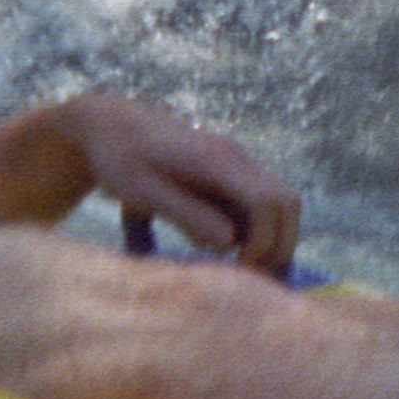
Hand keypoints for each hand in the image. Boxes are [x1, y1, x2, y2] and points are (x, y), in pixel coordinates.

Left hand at [60, 93, 299, 274]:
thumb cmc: (120, 157)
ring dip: (270, 237)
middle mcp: (236, 157)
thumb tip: (230, 241)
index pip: (266, 203)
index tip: (238, 268)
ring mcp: (237, 161)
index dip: (262, 242)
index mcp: (216, 160)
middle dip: (278, 244)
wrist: (112, 122)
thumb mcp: (142, 191)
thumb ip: (187, 214)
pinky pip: (260, 201)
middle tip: (250, 276)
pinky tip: (228, 247)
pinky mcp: (231, 169)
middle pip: (286, 203)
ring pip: (280, 202)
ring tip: (242, 265)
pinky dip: (256, 228)